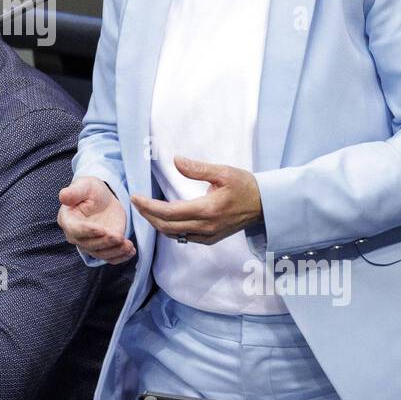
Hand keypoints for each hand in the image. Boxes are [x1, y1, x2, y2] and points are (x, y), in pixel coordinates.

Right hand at [58, 176, 134, 263]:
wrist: (104, 199)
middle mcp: (75, 236)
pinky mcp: (103, 248)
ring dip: (115, 251)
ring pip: (101, 253)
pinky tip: (131, 251)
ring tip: (128, 245)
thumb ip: (74, 192)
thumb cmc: (91, 191)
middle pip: (89, 244)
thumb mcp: (84, 186)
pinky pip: (110, 257)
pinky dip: (121, 257)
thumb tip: (63, 196)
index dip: (88, 231)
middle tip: (118, 236)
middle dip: (105, 242)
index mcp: (67, 220)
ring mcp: (89, 244)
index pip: (75, 229)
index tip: (101, 229)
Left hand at [130, 156, 262, 245]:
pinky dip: (169, 229)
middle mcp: (205, 227)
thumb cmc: (245, 186)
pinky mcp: (210, 239)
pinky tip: (164, 218)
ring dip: (157, 223)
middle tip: (136, 202)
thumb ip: (198, 168)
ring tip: (146, 209)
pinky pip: (183, 238)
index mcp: (207, 210)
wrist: (265, 205)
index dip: (148, 206)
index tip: (135, 197)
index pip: (169, 212)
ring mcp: (207, 236)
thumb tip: (175, 160)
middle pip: (166, 226)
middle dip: (147, 215)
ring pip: (173, 234)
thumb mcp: (223, 172)